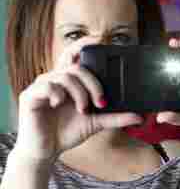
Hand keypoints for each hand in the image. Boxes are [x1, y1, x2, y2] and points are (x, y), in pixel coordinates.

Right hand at [15, 40, 142, 161]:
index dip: (83, 44)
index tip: (99, 38)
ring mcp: (41, 86)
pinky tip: (61, 104)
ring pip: (65, 76)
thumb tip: (140, 116)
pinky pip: (46, 86)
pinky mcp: (30, 96)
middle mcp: (55, 80)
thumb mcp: (96, 123)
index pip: (74, 56)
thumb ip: (116, 117)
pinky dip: (58, 94)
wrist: (46, 150)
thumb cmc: (67, 132)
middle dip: (93, 83)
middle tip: (101, 102)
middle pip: (77, 67)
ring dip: (79, 93)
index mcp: (69, 82)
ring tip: (83, 110)